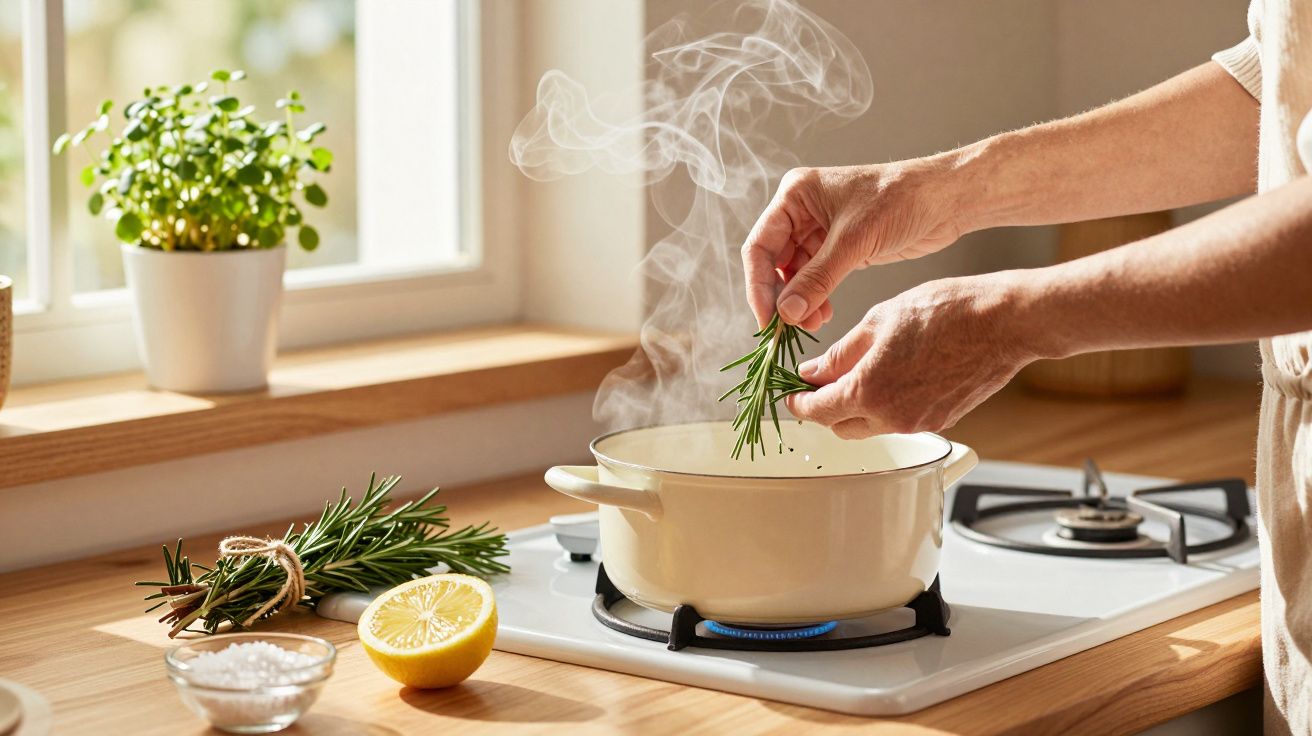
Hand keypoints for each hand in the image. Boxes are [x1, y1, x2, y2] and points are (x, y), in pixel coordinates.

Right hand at [741, 160, 965, 328]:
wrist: (945, 199)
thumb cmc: (900, 201)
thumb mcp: (854, 241)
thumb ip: (817, 279)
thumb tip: (786, 313)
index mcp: (795, 195)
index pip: (760, 246)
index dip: (758, 285)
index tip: (767, 319)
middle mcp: (801, 211)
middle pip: (773, 263)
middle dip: (781, 297)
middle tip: (789, 328)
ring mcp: (819, 230)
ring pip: (794, 275)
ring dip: (799, 302)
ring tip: (811, 324)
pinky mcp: (839, 248)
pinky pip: (815, 279)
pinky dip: (815, 298)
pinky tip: (823, 314)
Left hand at [785, 274, 1035, 437]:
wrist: (1004, 322)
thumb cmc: (946, 311)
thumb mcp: (878, 320)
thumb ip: (840, 353)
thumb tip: (813, 371)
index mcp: (869, 391)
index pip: (817, 410)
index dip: (798, 401)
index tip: (791, 392)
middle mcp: (892, 417)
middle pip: (840, 426)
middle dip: (825, 407)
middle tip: (821, 381)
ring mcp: (918, 423)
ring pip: (870, 427)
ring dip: (857, 407)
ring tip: (859, 372)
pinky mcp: (941, 421)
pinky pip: (899, 421)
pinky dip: (886, 406)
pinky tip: (894, 375)